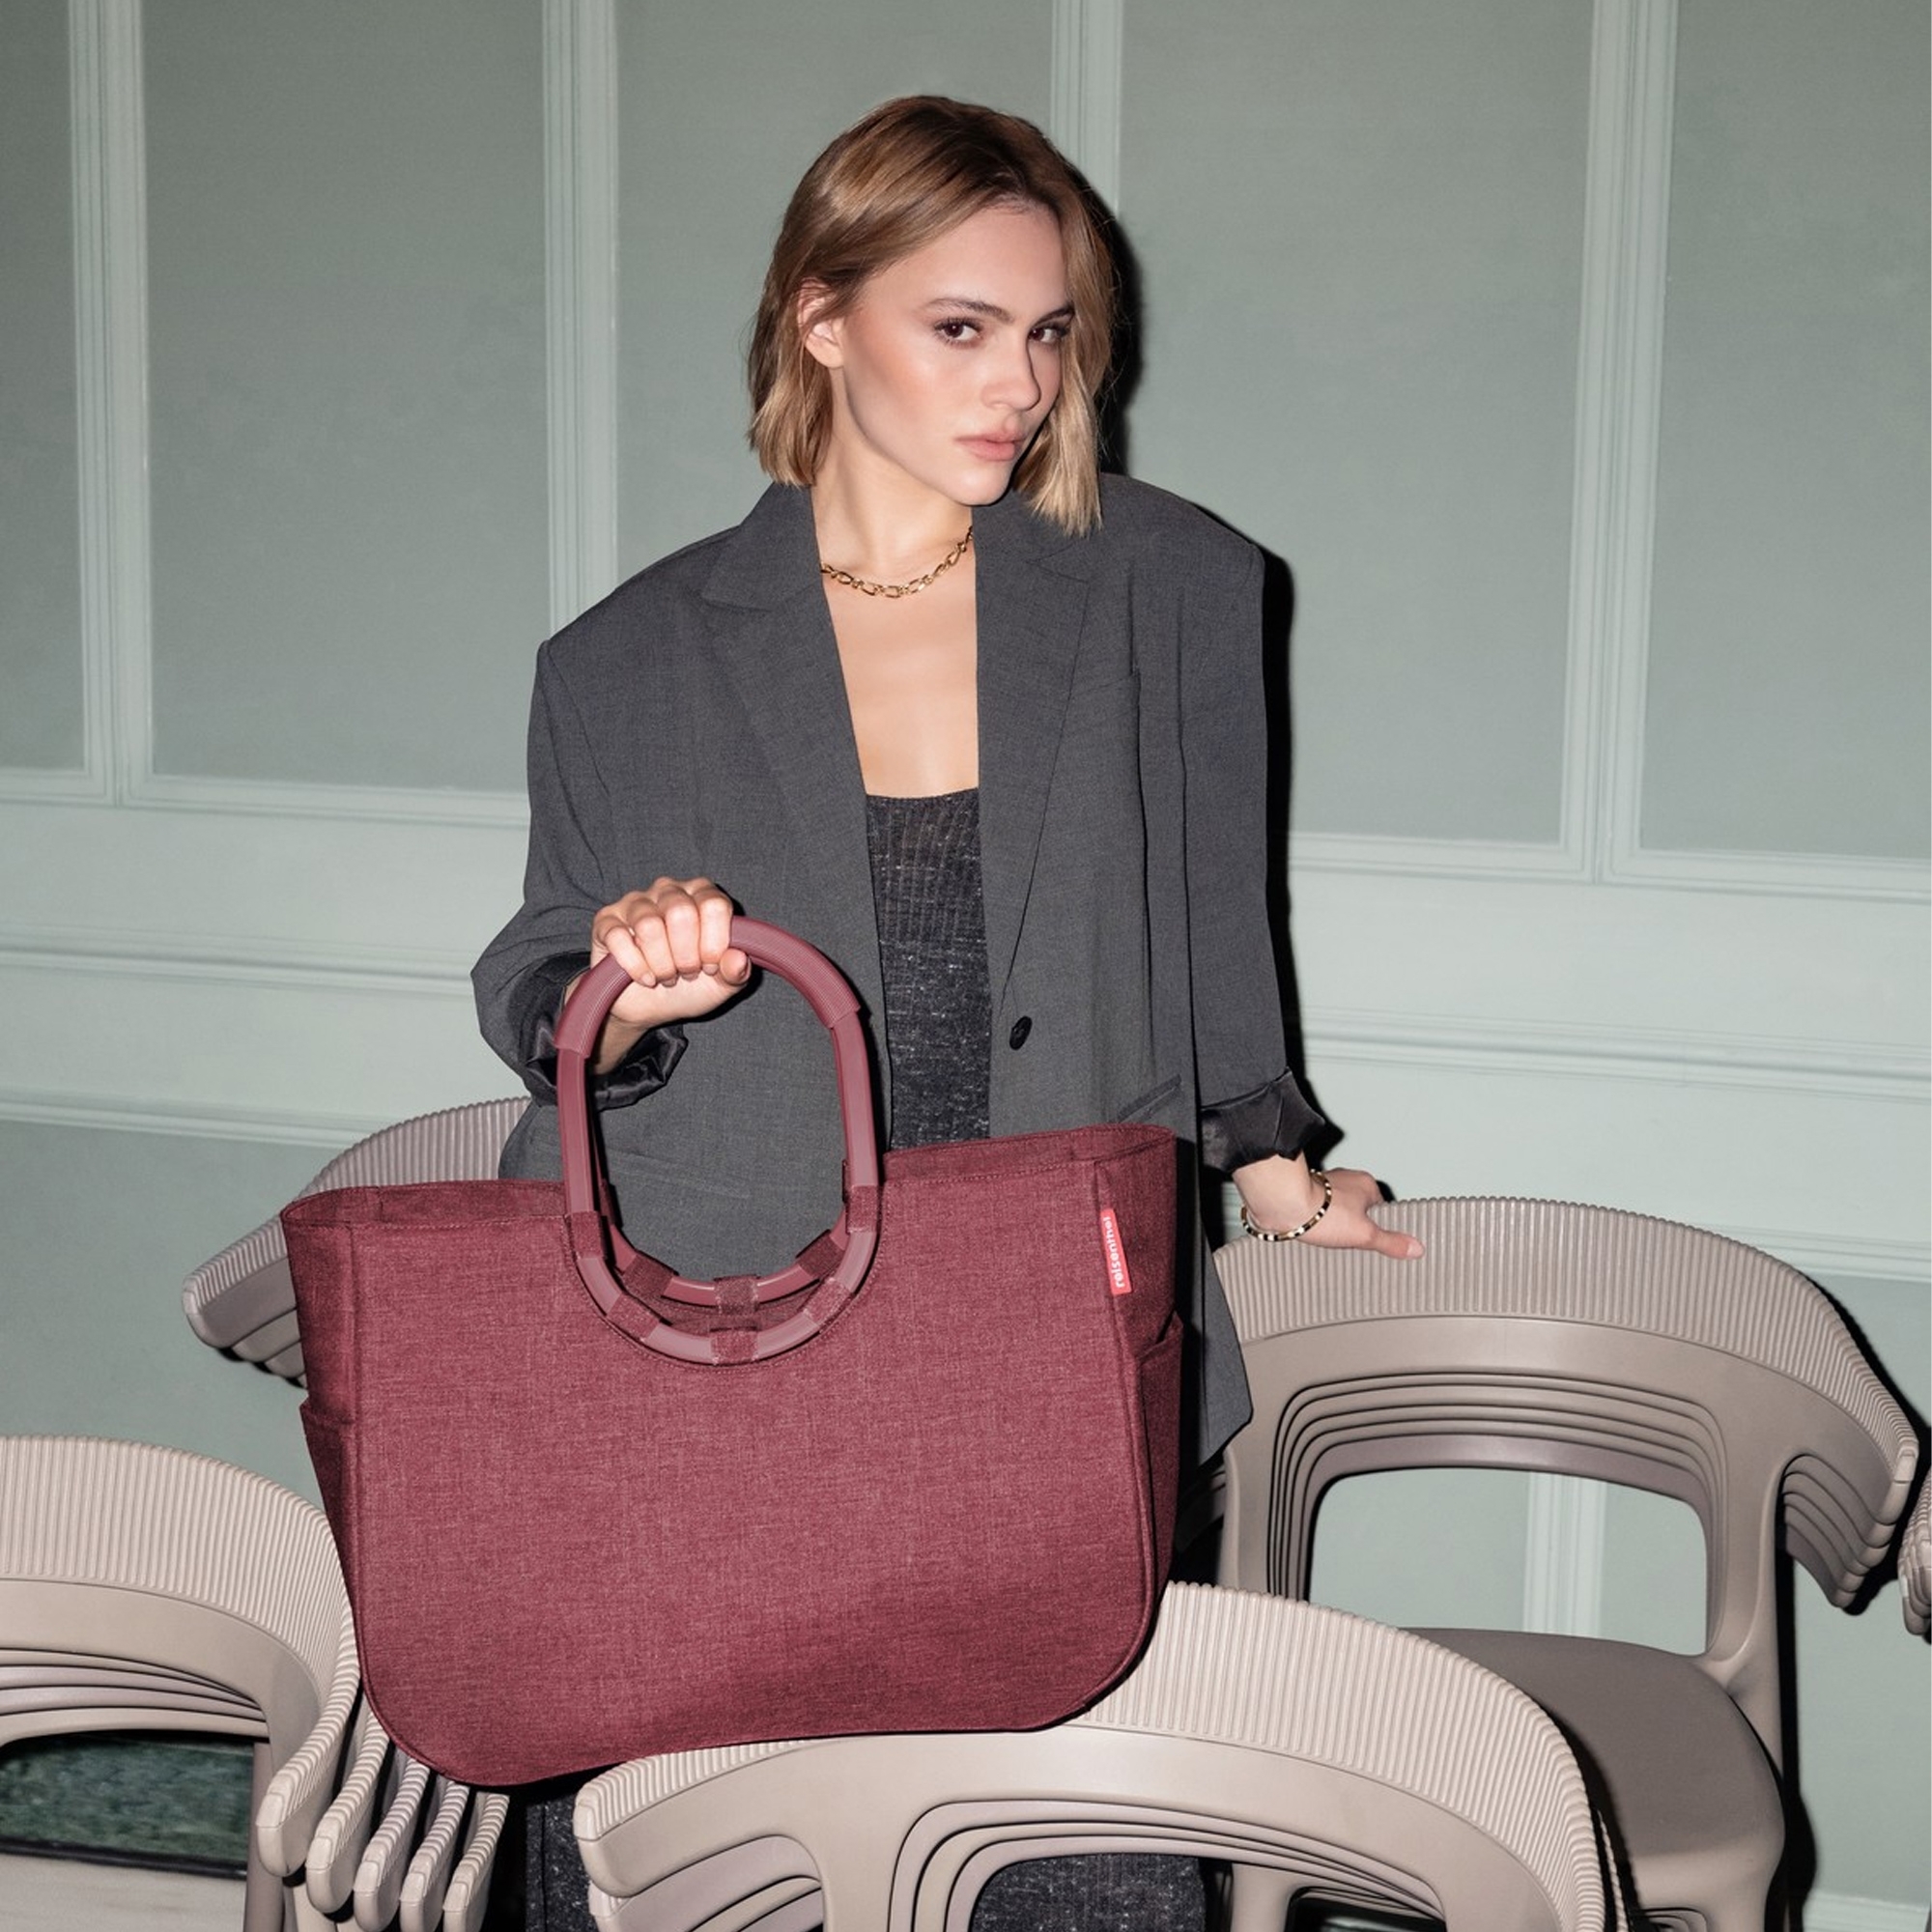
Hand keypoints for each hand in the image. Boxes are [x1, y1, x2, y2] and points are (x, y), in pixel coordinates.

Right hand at [578, 877, 751, 1068]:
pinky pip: (619, 937)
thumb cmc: (689, 986)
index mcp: (702, 895)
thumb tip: (738, 958)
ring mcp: (635, 902)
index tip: (710, 966)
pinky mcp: (607, 920)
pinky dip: (635, 966)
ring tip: (665, 976)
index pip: (714, 905)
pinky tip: (644, 978)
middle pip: (681, 913)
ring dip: (661, 964)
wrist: (647, 1006)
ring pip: (649, 926)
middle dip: (686, 956)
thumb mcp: (721, 985)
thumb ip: (736, 972)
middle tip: (686, 972)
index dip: (714, 943)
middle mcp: (669, 890)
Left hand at [1233, 1155, 1422, 1260]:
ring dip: (1334, 1223)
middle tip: (1350, 1241)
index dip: (1378, 1226)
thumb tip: (1415, 1248)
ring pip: (1337, 1209)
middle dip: (1355, 1226)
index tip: (1375, 1239)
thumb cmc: (1321, 1212)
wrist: (1281, 1204)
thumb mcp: (1364, 1234)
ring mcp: (1323, 1185)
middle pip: (1359, 1208)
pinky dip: (1318, 1221)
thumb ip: (1390, 1242)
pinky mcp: (1304, 1193)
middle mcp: (1345, 1179)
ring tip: (1330, 1237)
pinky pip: (1318, 1210)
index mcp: (1366, 1183)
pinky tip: (1314, 1233)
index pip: (1382, 1208)